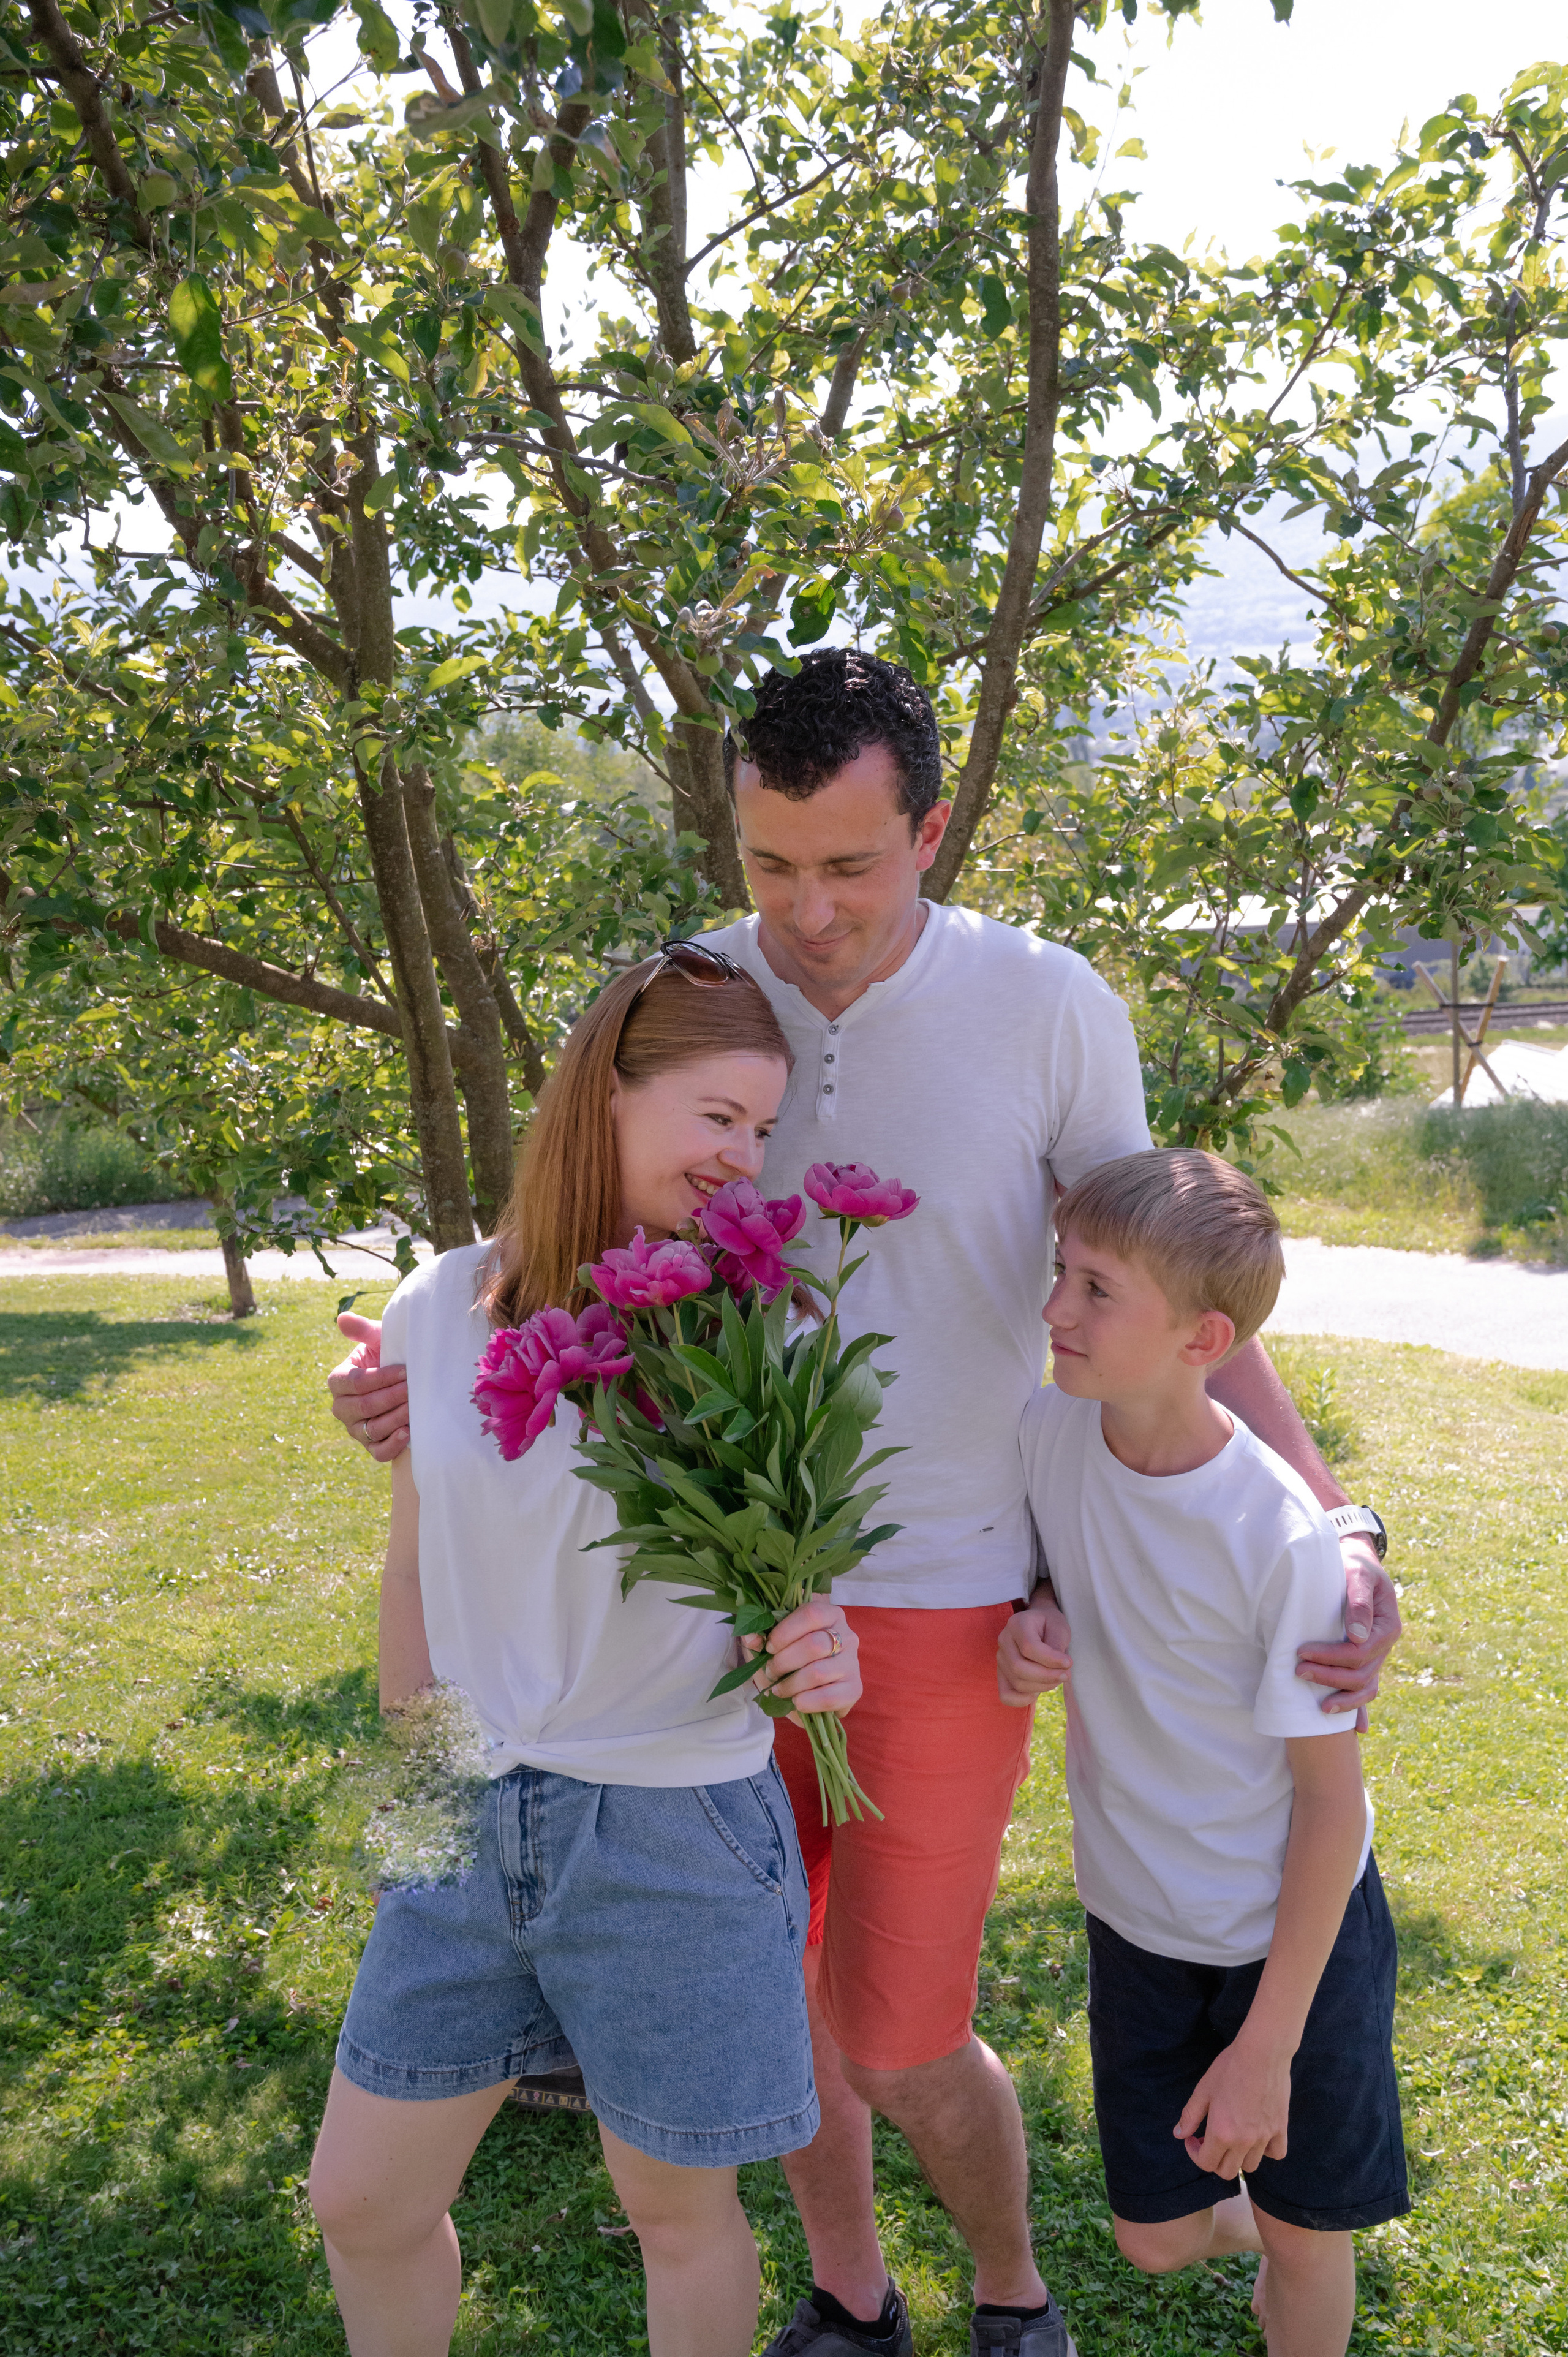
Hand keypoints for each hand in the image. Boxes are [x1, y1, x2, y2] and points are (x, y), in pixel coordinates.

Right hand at [328, 1312, 409, 1463]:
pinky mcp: (371, 1445)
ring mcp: (355, 1429)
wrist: (405, 1382)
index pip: (355, 1383)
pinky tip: (408, 1432)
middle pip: (364, 1407)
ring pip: (373, 1429)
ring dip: (396, 1418)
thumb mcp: (379, 1340)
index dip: (380, 1378)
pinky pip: (378, 1452)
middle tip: (413, 1389)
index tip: (404, 1372)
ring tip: (415, 1408)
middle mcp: (342, 1407)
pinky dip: (392, 1445)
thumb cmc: (391, 1357)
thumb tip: (343, 1319)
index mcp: (339, 1380)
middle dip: (391, 1398)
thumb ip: (363, 1330)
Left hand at [744, 1600, 860, 1721]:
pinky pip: (830, 1697)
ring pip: (818, 1672)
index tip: (768, 1647)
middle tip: (771, 1671)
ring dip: (791, 1684)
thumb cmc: (788, 1659)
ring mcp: (853, 1663)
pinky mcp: (855, 1689)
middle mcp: (848, 1635)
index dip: (785, 1632)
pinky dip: (807, 1702)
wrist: (806, 1687)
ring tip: (779, 1689)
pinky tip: (797, 1701)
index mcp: (829, 1614)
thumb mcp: (770, 1645)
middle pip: (814, 1645)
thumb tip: (750, 1636)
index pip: (811, 1614)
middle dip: (784, 1662)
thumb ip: (759, 1636)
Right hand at [997, 1589, 1071, 1706]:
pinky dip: (1022, 1700)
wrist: (1039, 1624)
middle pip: (1019, 1668)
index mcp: (1017, 1624)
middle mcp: (1004, 1640)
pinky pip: (1006, 1695)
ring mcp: (1000, 1658)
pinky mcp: (1002, 1673)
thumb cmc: (1050, 1625)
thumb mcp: (1059, 1628)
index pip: (1029, 1647)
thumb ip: (1057, 1646)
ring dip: (1041, 1687)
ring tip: (1056, 1679)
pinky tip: (1037, 1692)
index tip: (1069, 1663)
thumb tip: (1060, 1668)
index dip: (1050, 1660)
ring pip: (1017, 1682)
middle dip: (1047, 1677)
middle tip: (1066, 1675)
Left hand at [1173, 2035, 1291, 2179]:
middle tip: (1209, 2139)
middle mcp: (1244, 2141)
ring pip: (1251, 2166)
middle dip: (1214, 2159)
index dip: (1195, 2154)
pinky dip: (1267, 2151)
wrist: (1261, 2052)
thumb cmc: (1229, 2068)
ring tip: (1233, 2136)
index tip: (1193, 2139)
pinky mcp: (1281, 2128)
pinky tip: (1258, 2136)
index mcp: (1221, 2133)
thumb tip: (1179, 2135)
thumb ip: (1190, 2116)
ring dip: (1238, 2157)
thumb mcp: (1203, 2090)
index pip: (1206, 2164)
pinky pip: (1276, 2153)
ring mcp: (1265, 2137)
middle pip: (1227, 2172)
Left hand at [1296, 1541, 1400, 1722]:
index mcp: (1387, 1627)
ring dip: (1344, 1700)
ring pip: (1366, 1688)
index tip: (1302, 1652)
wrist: (1355, 1563)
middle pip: (1361, 1674)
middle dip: (1329, 1677)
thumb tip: (1357, 1636)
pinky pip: (1366, 1689)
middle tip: (1297, 1672)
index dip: (1331, 1657)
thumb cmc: (1354, 1566)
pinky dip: (1361, 1710)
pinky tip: (1357, 1730)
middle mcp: (1384, 1646)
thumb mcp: (1358, 1574)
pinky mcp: (1364, 1660)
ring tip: (1319, 1707)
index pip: (1360, 1653)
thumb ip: (1358, 1601)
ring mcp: (1376, 1656)